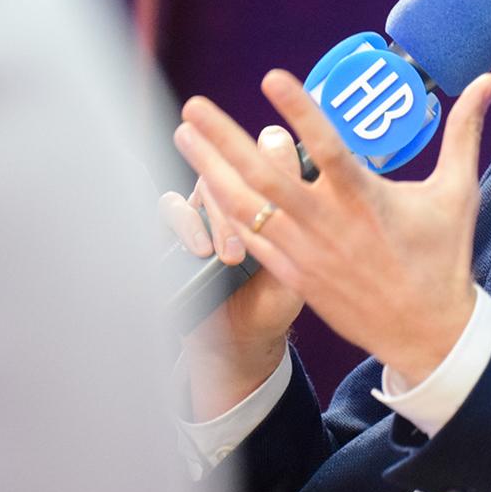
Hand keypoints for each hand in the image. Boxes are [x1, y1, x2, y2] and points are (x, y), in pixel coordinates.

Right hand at [159, 126, 305, 418]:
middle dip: (247, 183)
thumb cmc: (278, 297)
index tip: (290, 179)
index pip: (275, 154)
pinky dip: (186, 223)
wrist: (244, 336)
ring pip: (207, 182)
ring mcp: (209, 209)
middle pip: (239, 163)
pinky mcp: (178, 228)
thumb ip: (307, 224)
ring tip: (233, 255)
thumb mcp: (301, 262)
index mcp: (275, 196)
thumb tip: (319, 177)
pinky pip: (171, 207)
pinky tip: (201, 249)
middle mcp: (241, 196)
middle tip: (264, 217)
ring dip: (220, 217)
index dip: (278, 157)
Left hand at [172, 69, 490, 387]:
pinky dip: (223, 211)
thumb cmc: (444, 257)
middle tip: (194, 105)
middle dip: (225, 139)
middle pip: (266, 176)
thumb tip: (489, 82)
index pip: (328, 147)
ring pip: (247, 207)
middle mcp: (330, 225)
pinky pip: (250, 240)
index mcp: (368, 200)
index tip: (271, 77)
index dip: (300, 111)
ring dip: (211, 169)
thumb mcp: (458, 191)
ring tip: (185, 133)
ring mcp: (307, 253)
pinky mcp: (295, 275)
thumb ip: (464, 131)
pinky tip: (204, 185)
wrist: (428, 331)